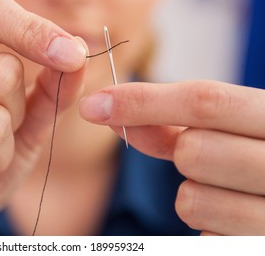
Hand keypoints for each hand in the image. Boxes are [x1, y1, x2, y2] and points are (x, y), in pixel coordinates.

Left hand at [80, 80, 264, 234]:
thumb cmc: (255, 158)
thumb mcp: (224, 133)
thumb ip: (171, 124)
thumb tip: (110, 111)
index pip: (205, 101)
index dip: (142, 101)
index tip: (95, 105)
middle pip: (192, 151)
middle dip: (182, 154)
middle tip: (208, 159)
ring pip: (191, 199)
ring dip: (194, 194)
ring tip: (227, 191)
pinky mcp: (258, 247)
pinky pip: (202, 236)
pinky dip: (207, 226)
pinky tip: (234, 218)